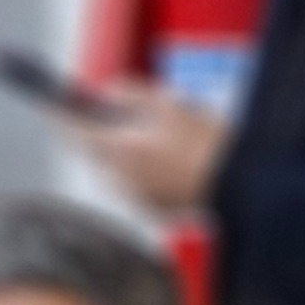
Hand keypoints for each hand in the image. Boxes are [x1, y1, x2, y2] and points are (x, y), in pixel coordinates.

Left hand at [65, 79, 227, 215]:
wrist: (248, 187)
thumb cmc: (210, 144)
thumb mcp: (168, 102)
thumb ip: (129, 92)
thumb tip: (105, 93)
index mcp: (119, 150)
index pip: (72, 130)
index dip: (62, 113)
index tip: (55, 101)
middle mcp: (121, 179)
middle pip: (94, 152)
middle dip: (102, 134)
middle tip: (121, 118)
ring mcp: (139, 199)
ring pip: (118, 171)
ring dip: (126, 155)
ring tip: (158, 141)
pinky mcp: (159, 213)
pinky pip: (140, 188)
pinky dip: (147, 174)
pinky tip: (172, 164)